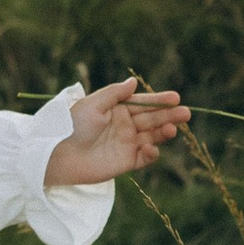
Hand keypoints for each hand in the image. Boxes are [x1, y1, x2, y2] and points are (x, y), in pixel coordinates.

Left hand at [42, 75, 190, 188]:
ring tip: (173, 130)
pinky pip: (144, 157)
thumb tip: (134, 82)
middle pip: (151, 119)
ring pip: (151, 136)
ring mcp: (126, 143)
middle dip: (168, 116)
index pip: (143, 102)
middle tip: (185, 114)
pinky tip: (152, 147)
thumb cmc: (72, 125)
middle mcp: (124, 125)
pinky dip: (151, 153)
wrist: (58, 154)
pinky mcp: (125, 162)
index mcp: (117, 108)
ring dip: (163, 133)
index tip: (176, 97)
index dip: (159, 100)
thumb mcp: (92, 104)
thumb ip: (114, 94)